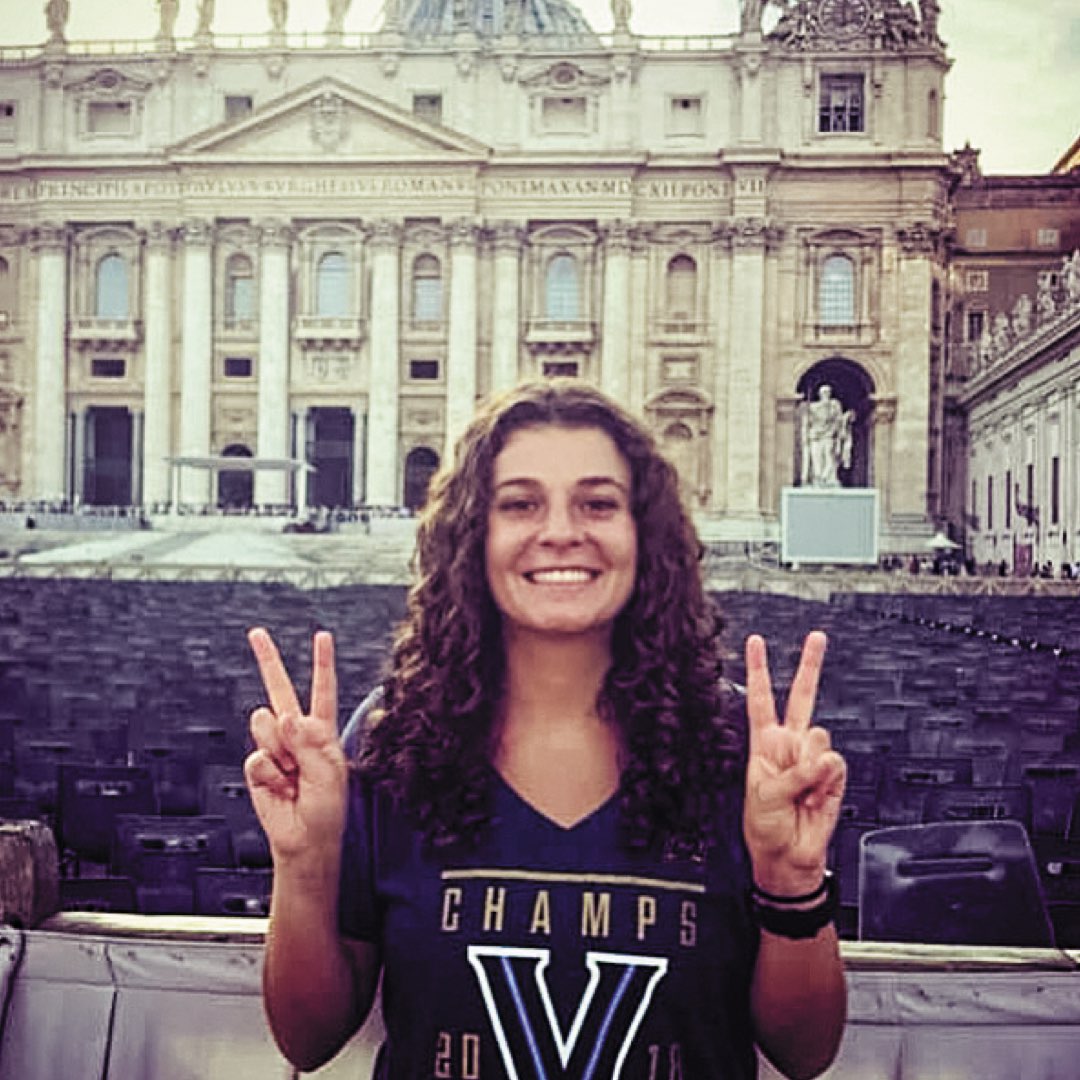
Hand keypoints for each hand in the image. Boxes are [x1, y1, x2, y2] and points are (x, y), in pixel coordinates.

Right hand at [244, 627, 347, 865]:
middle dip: (268, 660)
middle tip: (257, 632)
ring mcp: (274, 748)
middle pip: (279, 690)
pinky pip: (256, 757)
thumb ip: (311, 743)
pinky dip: (270, 774)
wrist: (304, 840)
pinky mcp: (257, 767)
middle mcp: (296, 734)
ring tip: (293, 775)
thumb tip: (286, 716)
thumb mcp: (331, 773)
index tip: (322, 635)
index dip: (322, 663)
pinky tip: (280, 787)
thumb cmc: (326, 809)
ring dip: (280, 751)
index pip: (322, 690)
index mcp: (322, 731)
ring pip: (265, 724)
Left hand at [742, 631, 846, 895]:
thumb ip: (792, 772)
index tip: (755, 641)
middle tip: (817, 637)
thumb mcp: (764, 794)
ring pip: (819, 737)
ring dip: (808, 766)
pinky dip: (824, 780)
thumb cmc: (766, 826)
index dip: (759, 670)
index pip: (760, 699)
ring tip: (800, 790)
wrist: (787, 856)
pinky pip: (833, 763)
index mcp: (764, 743)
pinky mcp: (833, 776)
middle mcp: (790, 744)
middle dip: (810, 665)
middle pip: (802, 697)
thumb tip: (821, 759)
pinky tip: (815, 797)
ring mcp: (812, 758)